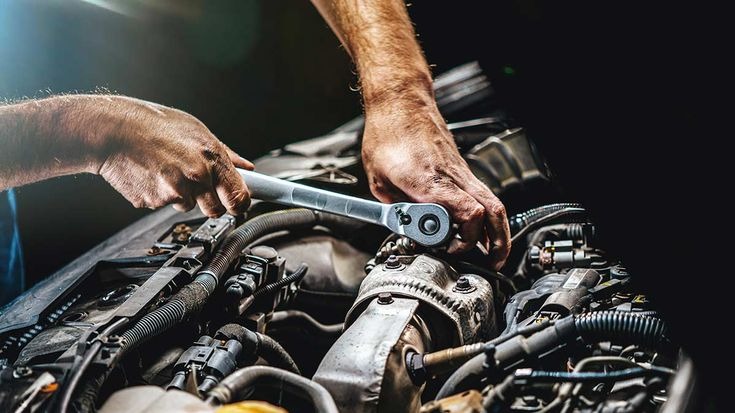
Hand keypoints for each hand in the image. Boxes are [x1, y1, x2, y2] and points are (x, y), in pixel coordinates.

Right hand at [95, 97, 252, 216]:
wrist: (112, 130)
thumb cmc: (153, 125)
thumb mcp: (197, 131)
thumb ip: (226, 154)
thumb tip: (246, 168)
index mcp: (211, 158)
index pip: (239, 197)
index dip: (240, 204)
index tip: (238, 205)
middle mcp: (197, 176)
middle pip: (216, 210)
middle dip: (210, 203)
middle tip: (196, 184)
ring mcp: (174, 192)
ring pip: (188, 207)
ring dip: (182, 196)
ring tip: (167, 170)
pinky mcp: (154, 202)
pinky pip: (164, 205)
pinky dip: (160, 195)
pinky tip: (152, 175)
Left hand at [362, 98, 510, 268]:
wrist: (400, 103)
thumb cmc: (388, 133)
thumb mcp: (378, 179)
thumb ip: (396, 209)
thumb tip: (408, 229)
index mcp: (429, 181)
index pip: (467, 213)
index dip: (464, 239)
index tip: (446, 248)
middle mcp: (452, 177)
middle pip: (490, 212)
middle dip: (496, 243)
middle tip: (491, 263)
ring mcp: (460, 172)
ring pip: (493, 204)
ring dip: (497, 232)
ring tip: (492, 254)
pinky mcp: (461, 170)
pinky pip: (483, 196)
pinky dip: (487, 217)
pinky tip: (479, 231)